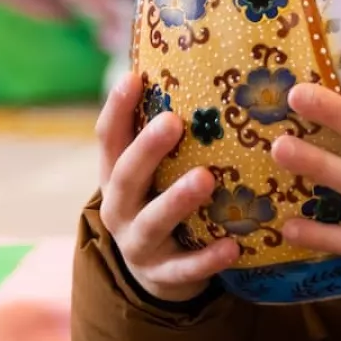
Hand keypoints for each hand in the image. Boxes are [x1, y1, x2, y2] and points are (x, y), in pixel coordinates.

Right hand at [96, 70, 239, 302]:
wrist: (156, 274)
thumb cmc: (160, 201)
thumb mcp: (152, 171)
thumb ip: (163, 133)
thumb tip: (194, 64)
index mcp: (115, 176)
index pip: (107, 138)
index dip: (117, 108)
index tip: (134, 77)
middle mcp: (120, 208)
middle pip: (125, 176)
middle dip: (147, 150)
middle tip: (173, 122)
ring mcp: (139, 245)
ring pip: (153, 222)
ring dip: (177, 200)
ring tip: (206, 178)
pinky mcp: (164, 276)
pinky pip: (186, 269)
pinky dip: (207, 259)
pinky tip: (233, 246)